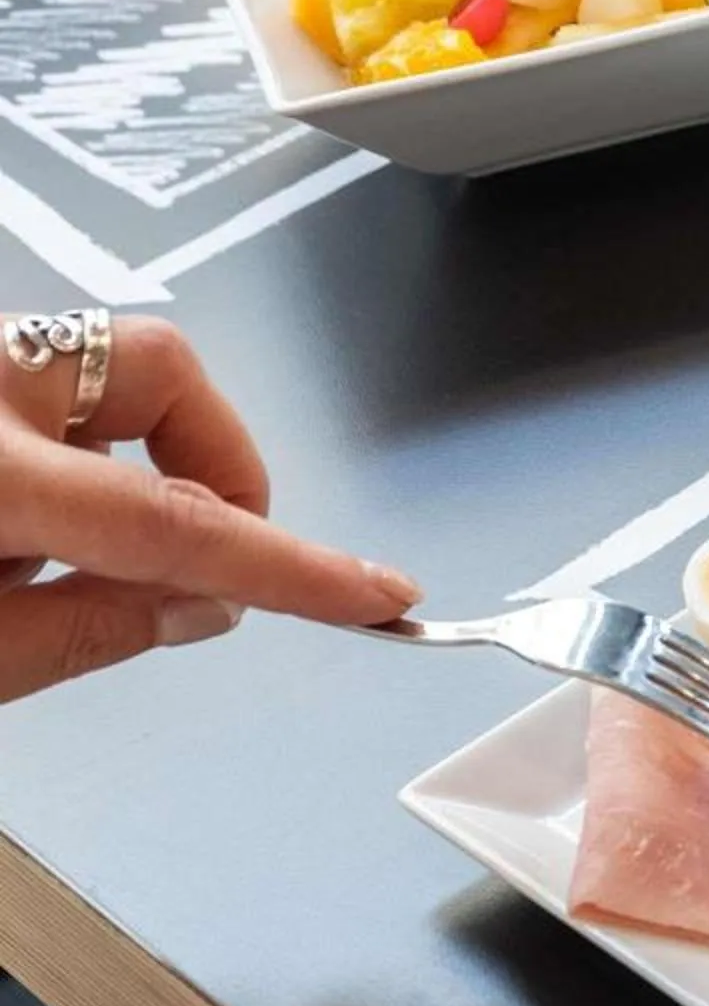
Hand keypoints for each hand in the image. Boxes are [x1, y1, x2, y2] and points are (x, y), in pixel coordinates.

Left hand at [0, 315, 416, 700]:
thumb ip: (76, 634)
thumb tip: (199, 607)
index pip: (169, 520)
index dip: (286, 562)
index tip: (374, 590)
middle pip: (162, 371)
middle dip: (215, 459)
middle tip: (205, 556)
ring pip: (99, 375)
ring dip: (119, 469)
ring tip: (59, 558)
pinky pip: (42, 395)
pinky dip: (58, 462)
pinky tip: (10, 529)